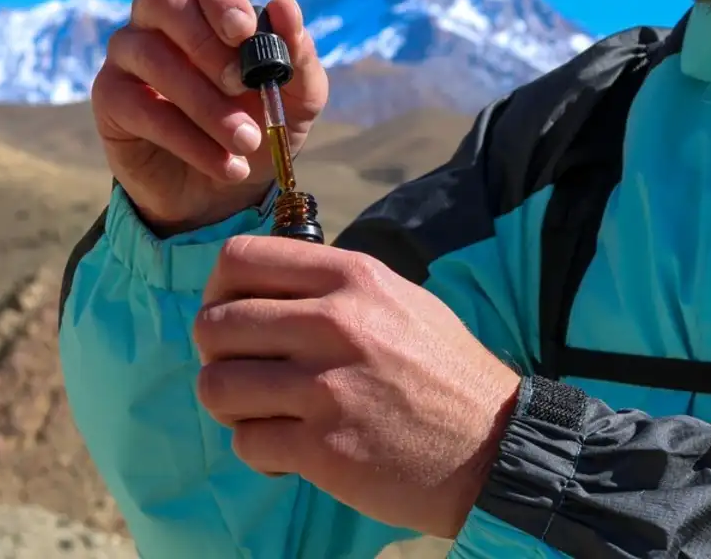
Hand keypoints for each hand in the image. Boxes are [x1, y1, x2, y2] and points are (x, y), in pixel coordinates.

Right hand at [91, 0, 327, 233]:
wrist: (226, 191)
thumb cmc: (258, 127)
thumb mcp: (296, 99)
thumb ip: (299, 57)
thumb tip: (286, 7)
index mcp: (206, 8)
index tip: (245, 32)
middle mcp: (159, 20)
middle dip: (204, 40)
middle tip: (242, 84)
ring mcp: (129, 56)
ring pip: (151, 55)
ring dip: (206, 104)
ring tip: (246, 142)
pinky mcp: (111, 99)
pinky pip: (139, 107)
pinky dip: (188, 139)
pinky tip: (225, 165)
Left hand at [193, 235, 521, 538]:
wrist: (495, 448)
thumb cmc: (444, 372)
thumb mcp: (398, 299)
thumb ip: (331, 287)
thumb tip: (259, 287)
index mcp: (352, 278)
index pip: (239, 258)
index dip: (217, 290)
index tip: (230, 315)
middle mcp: (336, 323)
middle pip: (214, 324)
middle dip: (216, 354)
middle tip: (244, 373)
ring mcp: (327, 387)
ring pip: (216, 386)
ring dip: (229, 405)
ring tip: (261, 413)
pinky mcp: (323, 448)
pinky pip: (246, 442)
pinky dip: (258, 450)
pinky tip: (289, 451)